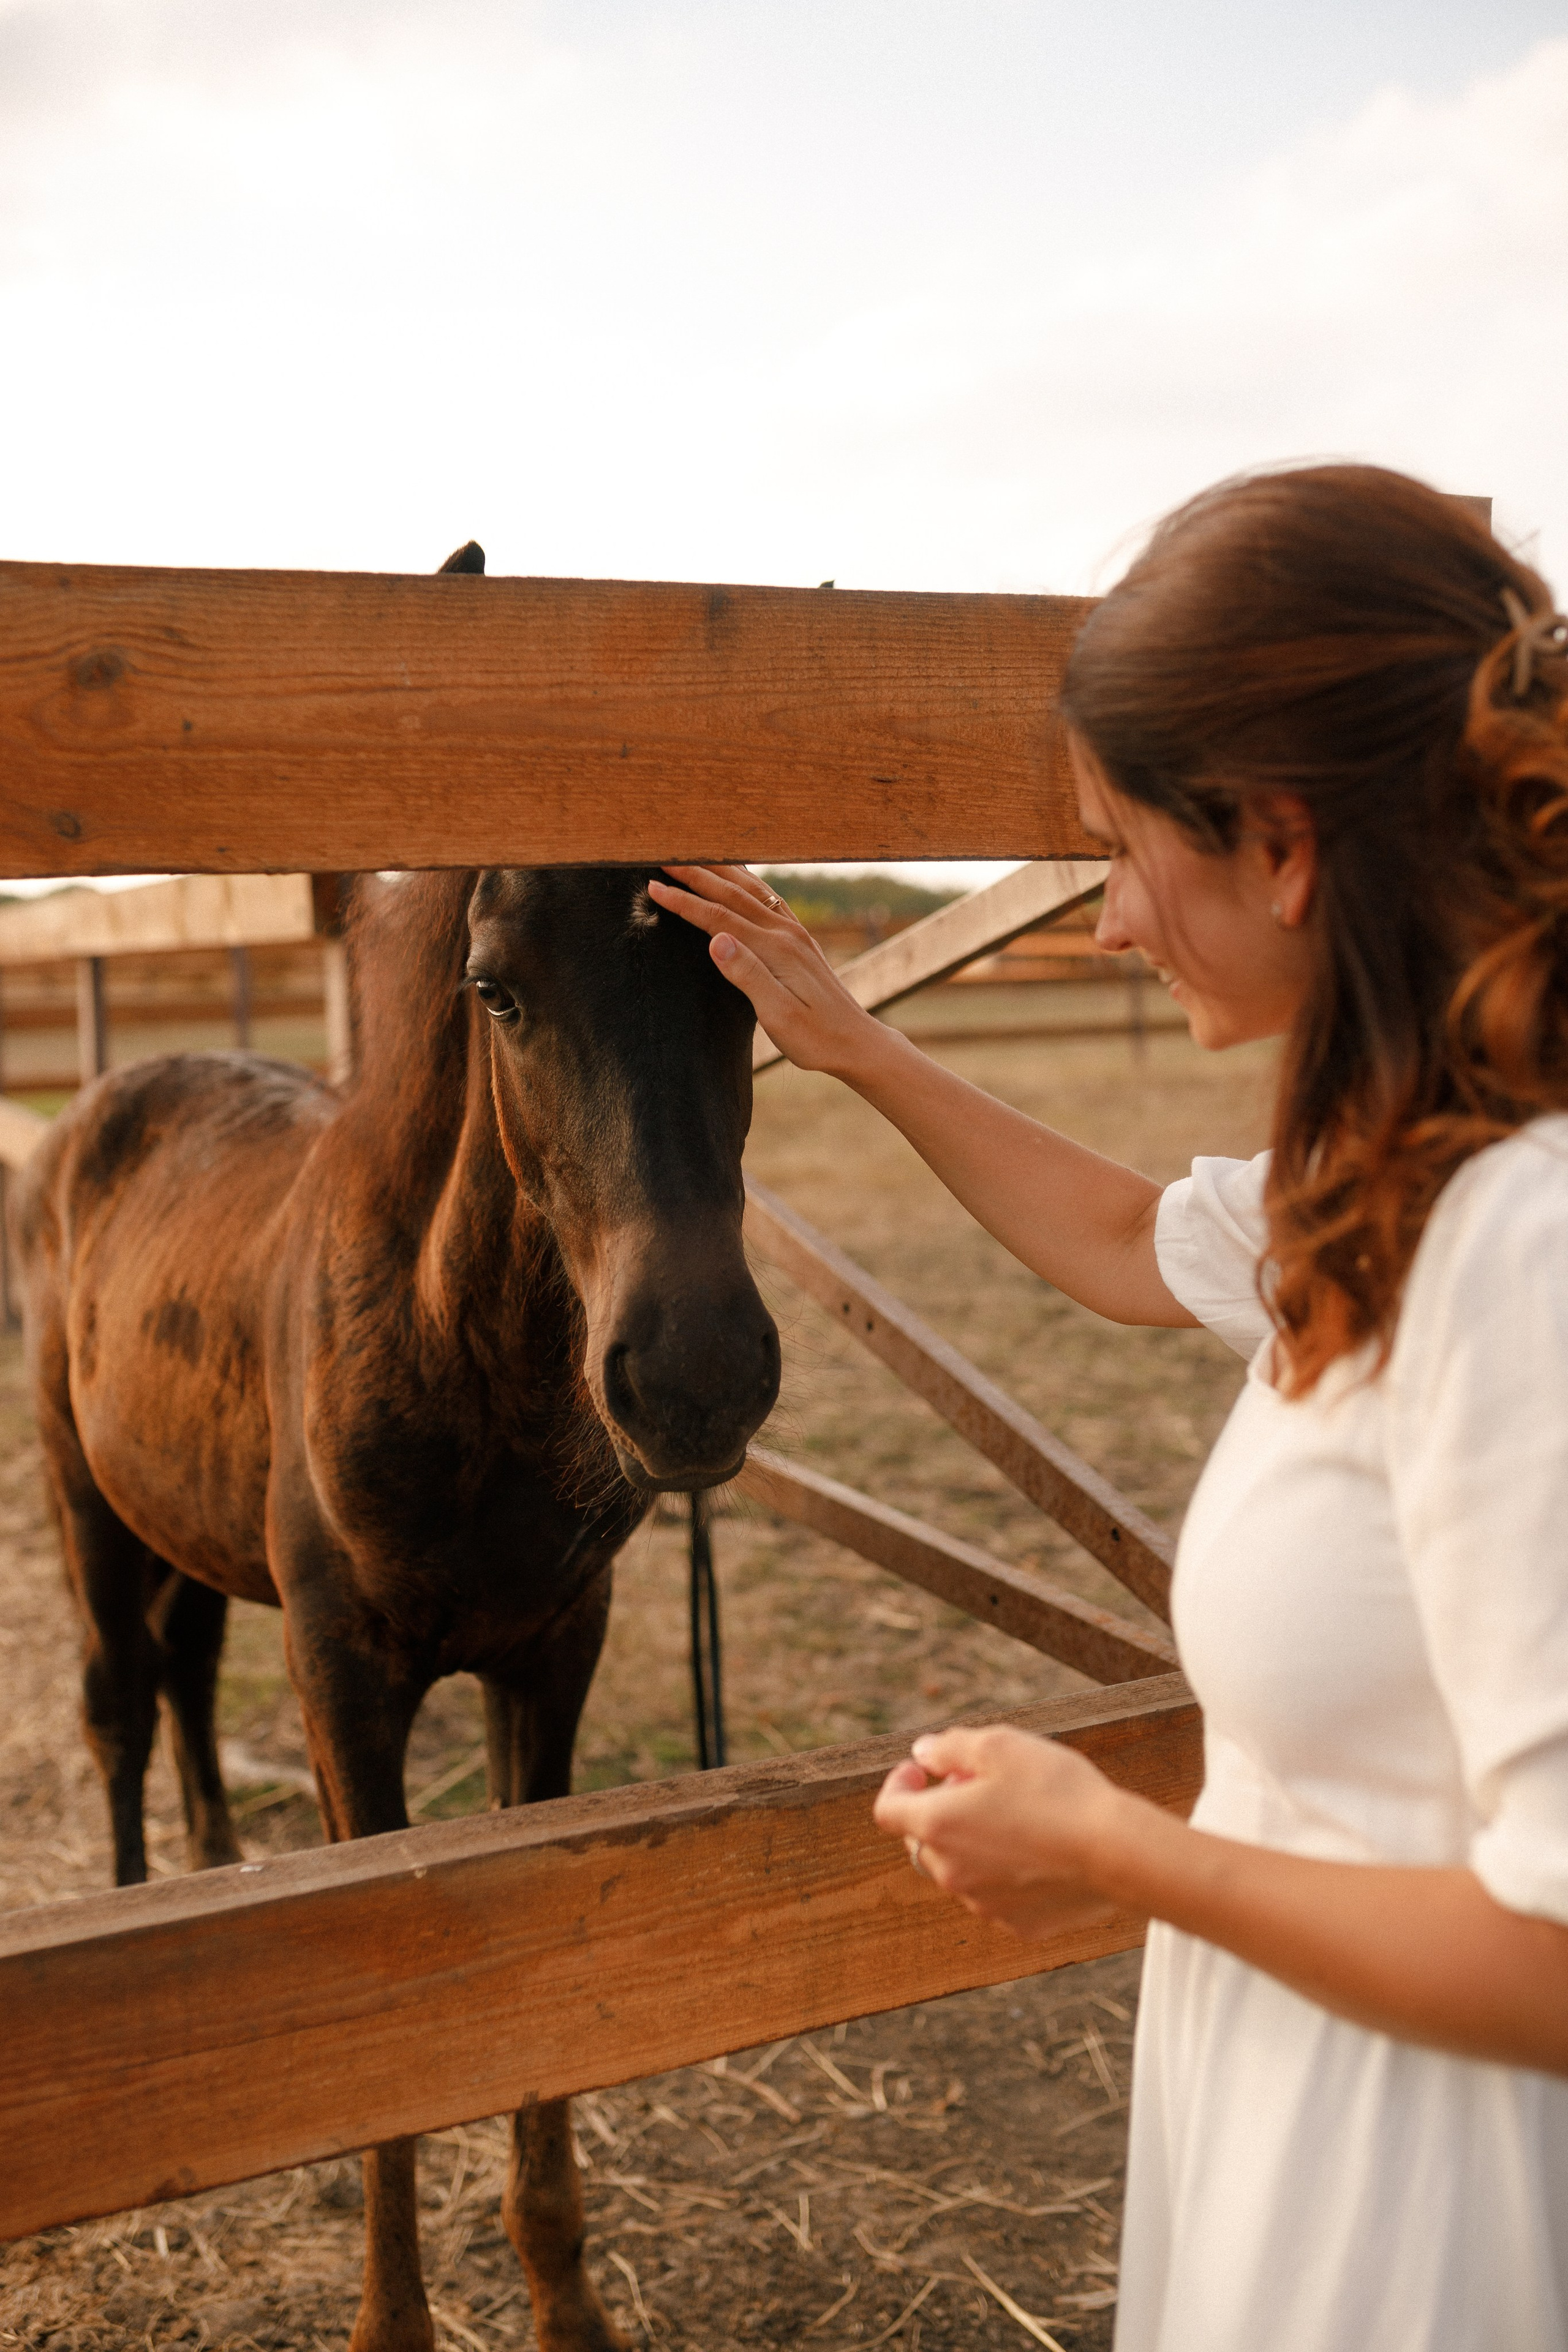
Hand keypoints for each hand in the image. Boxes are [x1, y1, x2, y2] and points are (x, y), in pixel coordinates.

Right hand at [647, 865, 883, 1073]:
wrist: (857, 1043)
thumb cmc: (816, 1038)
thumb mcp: (779, 1016)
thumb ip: (748, 976)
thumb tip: (716, 941)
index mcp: (776, 950)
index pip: (719, 918)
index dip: (685, 902)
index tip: (654, 886)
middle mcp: (786, 933)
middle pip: (733, 894)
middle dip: (696, 873)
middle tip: (664, 855)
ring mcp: (796, 934)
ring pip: (752, 890)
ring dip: (722, 870)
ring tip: (696, 853)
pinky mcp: (801, 940)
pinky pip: (769, 899)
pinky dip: (748, 882)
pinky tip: (741, 878)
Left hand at [872, 1724, 1130, 1940]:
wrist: (1116, 1852)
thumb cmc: (1057, 1791)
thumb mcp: (1000, 1745)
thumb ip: (950, 1747)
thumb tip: (923, 1754)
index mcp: (938, 1826)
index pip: (887, 1810)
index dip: (899, 1784)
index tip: (922, 1771)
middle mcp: (952, 1873)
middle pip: (923, 1840)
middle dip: (941, 1810)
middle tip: (979, 1784)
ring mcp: (984, 1904)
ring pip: (961, 1869)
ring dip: (973, 1842)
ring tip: (1017, 1814)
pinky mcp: (1019, 1924)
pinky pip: (997, 1894)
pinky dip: (1005, 1872)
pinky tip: (1041, 1849)